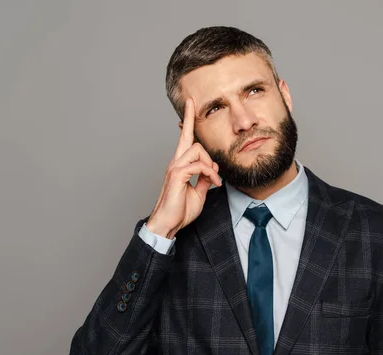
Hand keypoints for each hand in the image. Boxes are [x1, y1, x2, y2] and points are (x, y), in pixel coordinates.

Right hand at [146, 98, 221, 238]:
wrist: (168, 224)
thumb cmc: (180, 210)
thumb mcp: (199, 192)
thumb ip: (204, 178)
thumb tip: (212, 170)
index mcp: (181, 164)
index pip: (184, 137)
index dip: (188, 119)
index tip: (191, 102)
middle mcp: (176, 162)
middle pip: (190, 138)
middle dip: (202, 141)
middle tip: (212, 164)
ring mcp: (175, 167)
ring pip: (197, 149)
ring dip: (210, 164)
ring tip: (214, 180)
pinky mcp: (176, 175)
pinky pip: (198, 165)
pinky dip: (209, 174)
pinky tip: (213, 184)